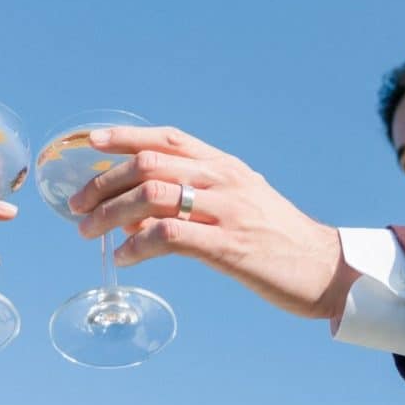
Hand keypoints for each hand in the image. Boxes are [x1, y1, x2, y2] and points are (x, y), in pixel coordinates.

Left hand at [68, 127, 358, 319]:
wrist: (327, 268)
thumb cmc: (277, 238)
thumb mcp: (240, 202)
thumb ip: (195, 198)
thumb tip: (138, 212)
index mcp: (225, 165)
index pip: (167, 138)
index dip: (125, 136)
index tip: (91, 142)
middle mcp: (224, 179)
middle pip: (149, 164)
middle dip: (103, 182)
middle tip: (77, 206)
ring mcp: (227, 210)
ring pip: (152, 195)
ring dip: (110, 213)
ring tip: (89, 233)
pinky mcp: (228, 245)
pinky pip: (169, 236)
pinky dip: (137, 245)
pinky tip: (124, 257)